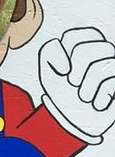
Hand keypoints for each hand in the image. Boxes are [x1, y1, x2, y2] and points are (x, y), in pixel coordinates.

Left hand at [40, 27, 114, 142]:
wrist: (77, 119)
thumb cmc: (64, 91)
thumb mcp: (48, 70)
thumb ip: (49, 51)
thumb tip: (66, 66)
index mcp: (85, 42)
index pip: (72, 37)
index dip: (60, 57)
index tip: (62, 72)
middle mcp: (104, 49)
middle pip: (85, 51)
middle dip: (75, 72)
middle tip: (74, 84)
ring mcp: (114, 64)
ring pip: (102, 66)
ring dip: (87, 88)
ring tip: (85, 97)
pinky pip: (112, 81)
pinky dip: (100, 98)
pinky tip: (98, 104)